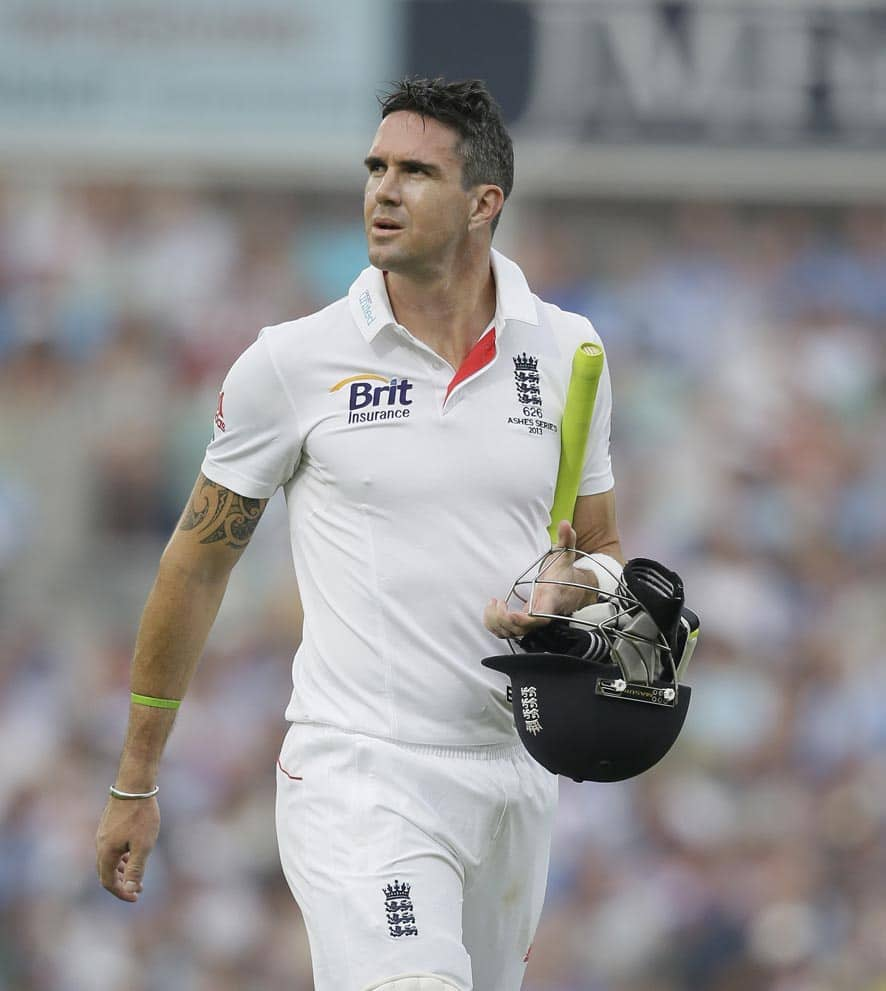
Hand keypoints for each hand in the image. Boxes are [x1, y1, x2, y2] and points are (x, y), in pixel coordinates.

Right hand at [95, 795, 159, 902]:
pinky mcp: (109, 824)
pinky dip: (121, 856)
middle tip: (138, 889)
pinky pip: (111, 848)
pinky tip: (133, 853)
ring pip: (109, 859)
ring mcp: (103, 833)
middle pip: (106, 872)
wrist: (134, 785)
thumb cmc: (141, 815)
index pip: (108, 882)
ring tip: (137, 874)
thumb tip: (129, 890)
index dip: (121, 892)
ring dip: (121, 870)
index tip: (135, 898)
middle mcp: (100, 845)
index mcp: (106, 853)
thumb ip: (135, 869)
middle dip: (121, 883)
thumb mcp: (142, 845)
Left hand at [484, 520, 589, 638]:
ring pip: (512, 634)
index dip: (526, 620)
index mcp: (551, 600)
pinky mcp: (524, 623)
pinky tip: (492, 609)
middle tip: (497, 602)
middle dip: (504, 620)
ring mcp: (532, 621)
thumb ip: (567, 540)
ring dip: (496, 624)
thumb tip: (567, 524)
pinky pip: (507, 632)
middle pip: (522, 630)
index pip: (541, 618)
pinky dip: (495, 626)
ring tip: (493, 605)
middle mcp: (541, 614)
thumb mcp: (566, 555)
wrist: (572, 590)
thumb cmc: (565, 572)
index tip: (511, 613)